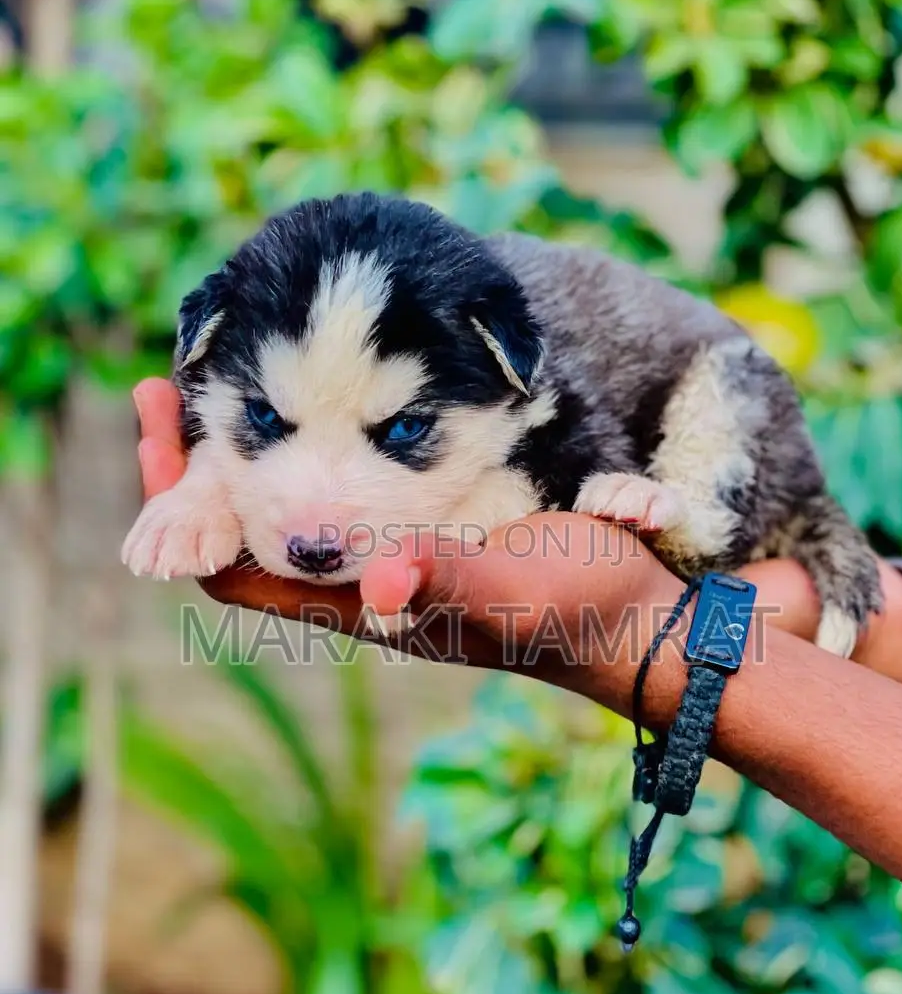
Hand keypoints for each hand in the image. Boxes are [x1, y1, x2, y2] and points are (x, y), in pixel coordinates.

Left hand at [131, 378, 901, 698]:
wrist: (652, 621)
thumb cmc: (584, 609)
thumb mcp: (518, 592)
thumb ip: (449, 583)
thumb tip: (379, 580)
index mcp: (363, 602)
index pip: (231, 566)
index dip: (177, 507)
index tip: (157, 422)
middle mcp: (365, 578)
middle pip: (246, 527)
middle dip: (199, 461)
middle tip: (171, 379)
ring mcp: (399, 550)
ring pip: (294, 499)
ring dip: (253, 444)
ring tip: (233, 372)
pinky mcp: (438, 522)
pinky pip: (351, 479)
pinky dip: (317, 435)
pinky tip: (332, 388)